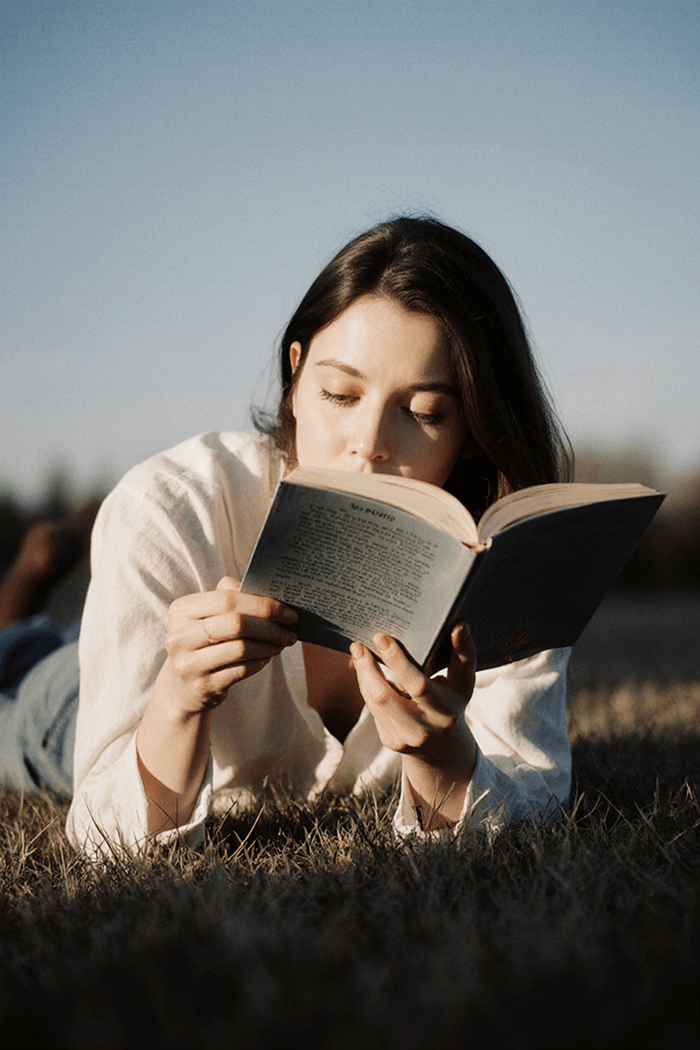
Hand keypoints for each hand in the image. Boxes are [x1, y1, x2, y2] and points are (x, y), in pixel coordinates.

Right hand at [162, 576, 297, 713]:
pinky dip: (260, 662)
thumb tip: (270, 594)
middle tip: (290, 630)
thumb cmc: (204, 642)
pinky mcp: (202, 686)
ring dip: (269, 645)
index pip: (227, 599)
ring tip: (281, 644)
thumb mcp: (207, 616)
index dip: (262, 604)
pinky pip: (242, 670)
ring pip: (241, 648)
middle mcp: (180, 636)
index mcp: (182, 610)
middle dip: (270, 626)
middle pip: (236, 623)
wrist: (182, 686)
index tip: (287, 611)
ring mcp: (189, 664)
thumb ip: (230, 597)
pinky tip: (267, 657)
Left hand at [350, 623, 475, 754]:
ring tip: (358, 651)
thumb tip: (460, 625)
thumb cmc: (451, 704)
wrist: (442, 748)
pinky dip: (367, 685)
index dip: (398, 661)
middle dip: (368, 668)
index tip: (381, 637)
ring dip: (363, 674)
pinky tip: (364, 670)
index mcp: (444, 710)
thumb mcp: (463, 683)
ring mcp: (403, 738)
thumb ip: (463, 655)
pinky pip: (372, 707)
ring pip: (373, 701)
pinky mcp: (389, 740)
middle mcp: (423, 728)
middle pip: (384, 697)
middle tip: (357, 644)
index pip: (418, 685)